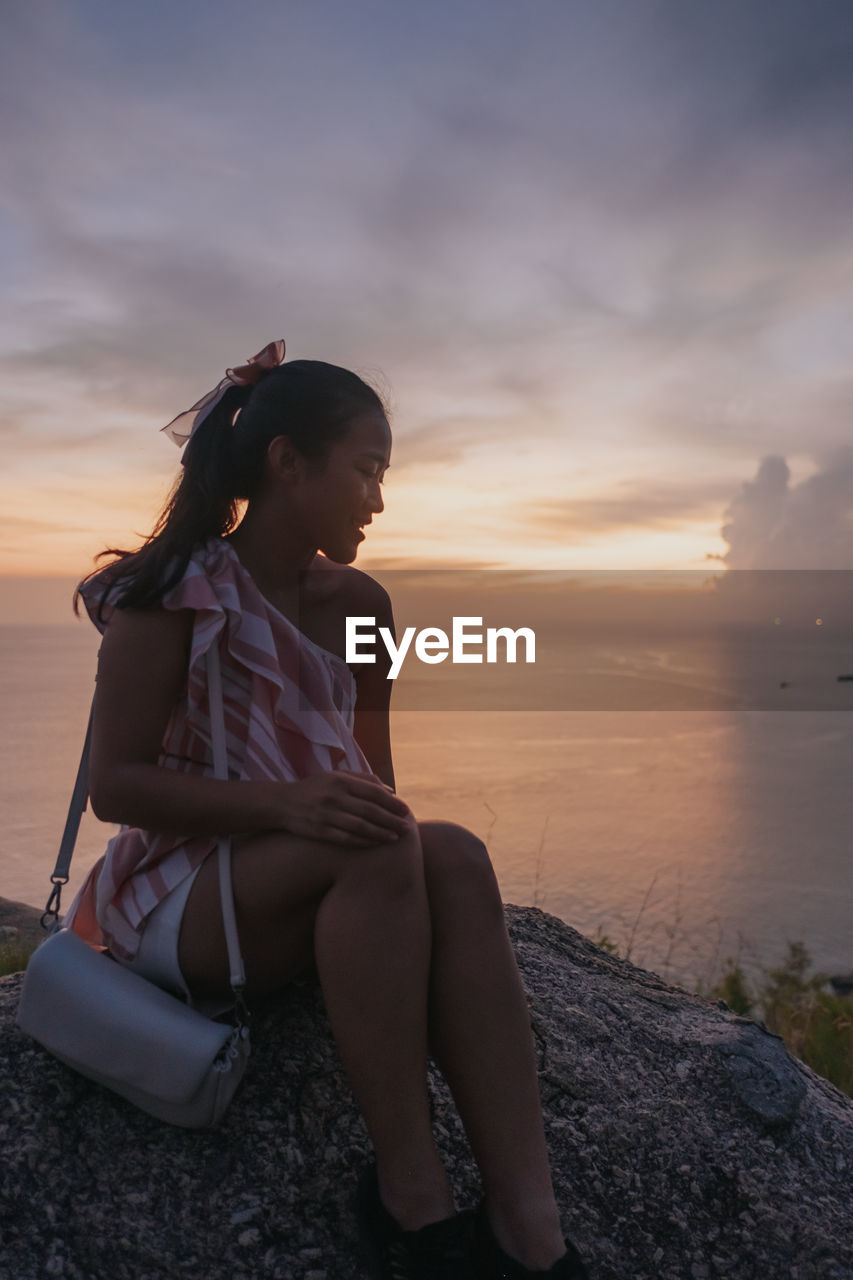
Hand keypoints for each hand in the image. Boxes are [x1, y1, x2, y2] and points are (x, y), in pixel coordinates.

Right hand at [278, 770, 413, 846]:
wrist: (281, 803)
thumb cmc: (315, 788)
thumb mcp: (336, 777)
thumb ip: (363, 780)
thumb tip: (390, 790)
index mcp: (340, 781)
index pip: (373, 792)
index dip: (392, 802)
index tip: (406, 810)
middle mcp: (334, 797)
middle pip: (370, 810)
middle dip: (391, 820)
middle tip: (407, 828)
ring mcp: (326, 815)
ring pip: (360, 826)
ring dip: (380, 833)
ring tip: (395, 838)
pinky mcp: (319, 831)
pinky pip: (346, 839)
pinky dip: (363, 842)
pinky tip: (376, 844)